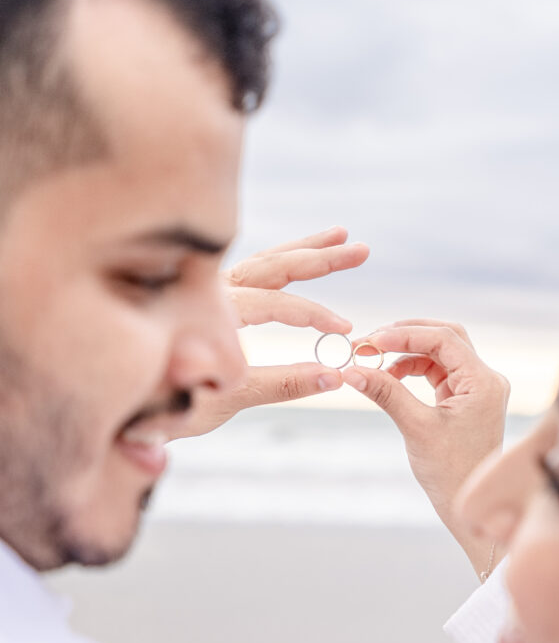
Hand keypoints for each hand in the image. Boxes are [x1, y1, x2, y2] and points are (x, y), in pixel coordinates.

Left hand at [176, 227, 368, 437]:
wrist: (112, 404)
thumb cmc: (159, 407)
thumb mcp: (223, 400)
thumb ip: (279, 385)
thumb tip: (333, 377)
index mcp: (206, 312)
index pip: (271, 303)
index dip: (312, 315)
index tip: (344, 330)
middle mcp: (205, 291)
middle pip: (270, 264)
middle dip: (319, 257)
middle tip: (362, 249)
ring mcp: (204, 289)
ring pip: (261, 260)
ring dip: (303, 249)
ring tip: (342, 235)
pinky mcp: (204, 294)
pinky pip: (249, 268)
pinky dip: (280, 259)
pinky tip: (298, 256)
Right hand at [343, 319, 509, 572]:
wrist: (467, 506)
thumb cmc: (450, 472)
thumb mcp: (415, 427)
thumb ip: (386, 392)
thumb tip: (351, 370)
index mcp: (483, 382)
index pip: (444, 339)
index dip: (405, 335)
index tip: (371, 341)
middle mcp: (485, 379)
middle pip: (445, 337)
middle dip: (406, 335)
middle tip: (370, 341)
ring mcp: (476, 387)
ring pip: (439, 352)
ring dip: (406, 352)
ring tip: (373, 361)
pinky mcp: (464, 397)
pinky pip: (437, 370)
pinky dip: (412, 368)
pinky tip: (389, 376)